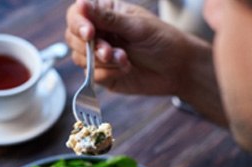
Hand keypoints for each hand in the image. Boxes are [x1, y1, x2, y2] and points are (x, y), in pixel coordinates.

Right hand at [65, 0, 192, 94]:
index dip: (78, 23)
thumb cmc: (163, 41)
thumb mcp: (137, 26)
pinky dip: (107, 73)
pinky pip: (92, 76)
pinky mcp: (105, 75)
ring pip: (80, 58)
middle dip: (90, 46)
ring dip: (101, 61)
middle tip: (109, 51)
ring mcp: (100, 56)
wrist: (178, 69)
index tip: (90, 33)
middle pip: (73, 38)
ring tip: (125, 60)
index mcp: (106, 14)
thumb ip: (108, 19)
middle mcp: (100, 34)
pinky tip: (125, 69)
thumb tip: (80, 3)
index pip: (77, 15)